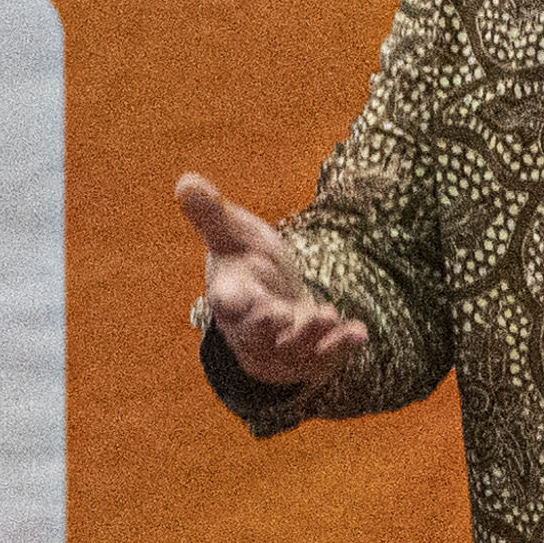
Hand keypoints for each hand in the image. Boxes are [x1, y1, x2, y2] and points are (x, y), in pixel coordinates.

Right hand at [177, 171, 370, 389]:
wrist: (277, 312)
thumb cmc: (249, 269)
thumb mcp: (234, 238)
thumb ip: (213, 214)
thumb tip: (185, 181)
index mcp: (230, 298)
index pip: (226, 302)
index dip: (231, 302)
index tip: (232, 298)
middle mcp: (251, 330)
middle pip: (256, 334)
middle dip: (268, 326)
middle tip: (281, 315)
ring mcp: (280, 351)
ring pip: (292, 349)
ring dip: (309, 334)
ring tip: (327, 314)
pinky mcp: (309, 361)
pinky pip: (324, 358)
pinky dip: (340, 347)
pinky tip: (358, 332)